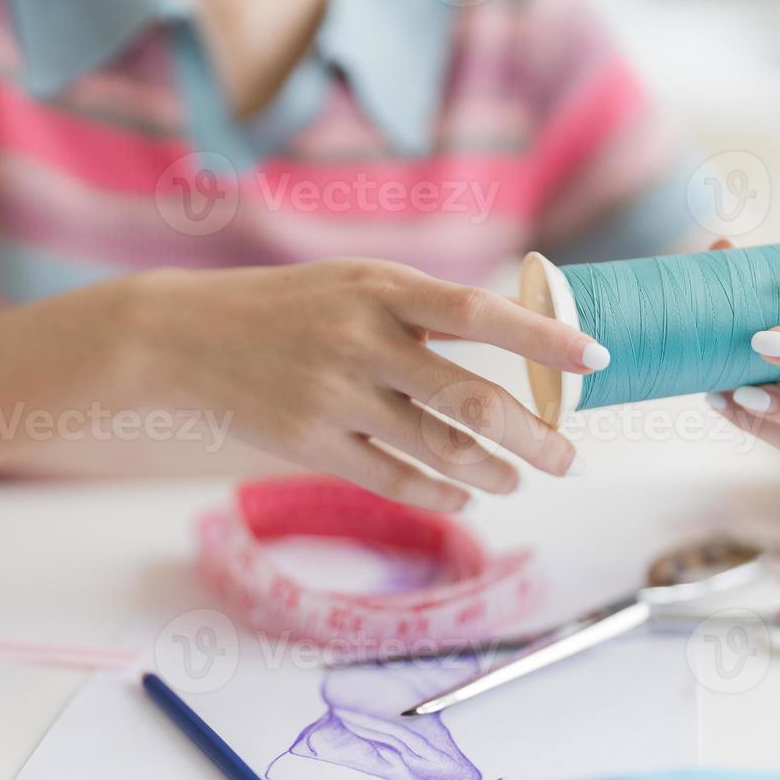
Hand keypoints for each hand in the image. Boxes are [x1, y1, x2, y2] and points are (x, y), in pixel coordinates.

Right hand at [130, 260, 608, 511]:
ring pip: (437, 449)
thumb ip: (422, 307)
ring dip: (493, 472)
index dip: (543, 338)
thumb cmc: (284, 306)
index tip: (595, 359)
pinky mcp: (308, 442)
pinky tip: (465, 496)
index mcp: (380, 289)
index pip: (480, 313)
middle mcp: (361, 341)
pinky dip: (440, 492)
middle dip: (535, 437)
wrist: (184, 336)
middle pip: (471, 400)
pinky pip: (392, 478)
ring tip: (520, 480)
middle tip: (570, 458)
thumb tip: (512, 324)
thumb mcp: (353, 282)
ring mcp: (333, 396)